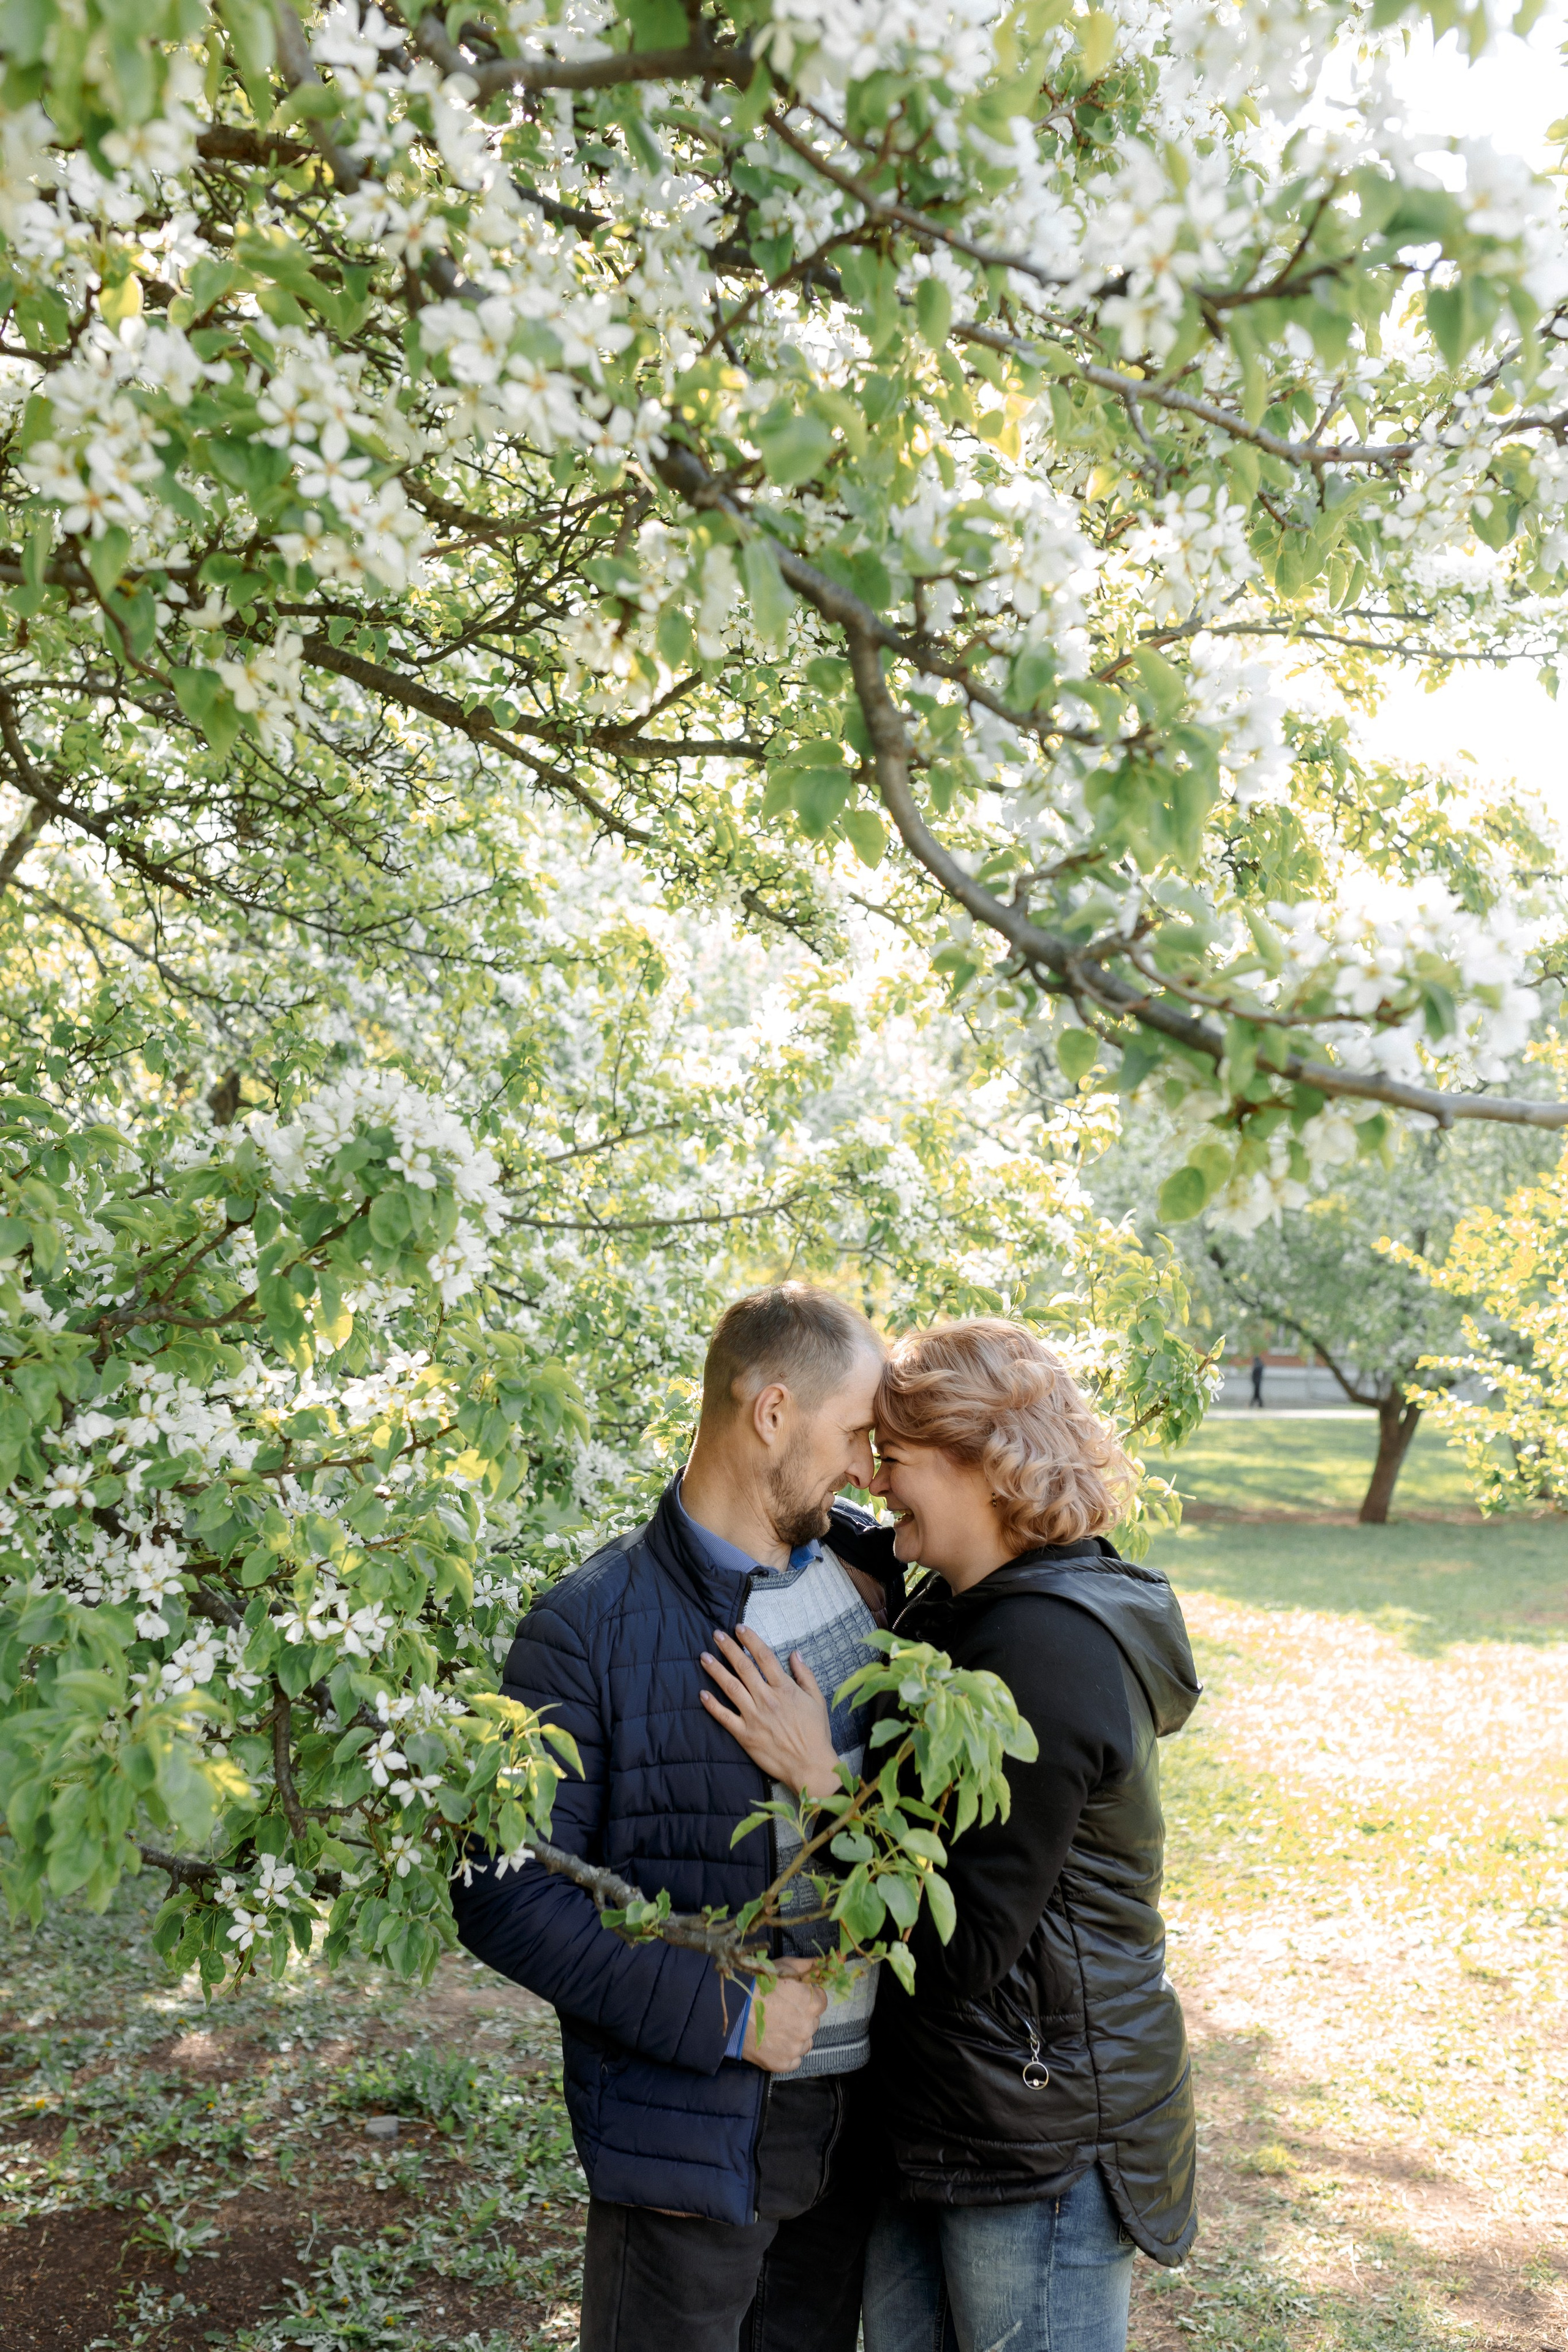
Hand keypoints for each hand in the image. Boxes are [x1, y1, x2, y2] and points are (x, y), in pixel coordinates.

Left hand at [699, 1626, 840, 1800]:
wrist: (810, 1766)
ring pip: (731, 1687)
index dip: (750, 1640)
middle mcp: (767, 1699)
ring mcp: (754, 1717)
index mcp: (785, 1689)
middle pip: (743, 1667)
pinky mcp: (745, 1735)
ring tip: (704, 1657)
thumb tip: (795, 1653)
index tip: (739, 1628)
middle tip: (716, 1634)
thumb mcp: (817, 1700)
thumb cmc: (817, 1733)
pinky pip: (725, 1717)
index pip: (764, 1657)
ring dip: (716, 1670)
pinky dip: (712, 1705)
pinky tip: (702, 1693)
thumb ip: (805, 1675)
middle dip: (728, 1648)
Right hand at [741, 1957, 825, 2073]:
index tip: (794, 1998)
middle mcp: (807, 2028)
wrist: (732, 2009)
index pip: (820, 2003)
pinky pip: (794, 2060)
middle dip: (801, 2017)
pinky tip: (774, 2043)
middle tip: (782, 2012)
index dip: (808, 1999)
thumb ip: (807, 1966)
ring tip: (776, 2028)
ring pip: (804, 2043)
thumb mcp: (783, 1966)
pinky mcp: (782, 2063)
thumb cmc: (757, 1984)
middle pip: (812, 2023)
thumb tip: (821, 1964)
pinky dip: (786, 2053)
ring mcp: (795, 2047)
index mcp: (812, 2004)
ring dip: (795, 2037)